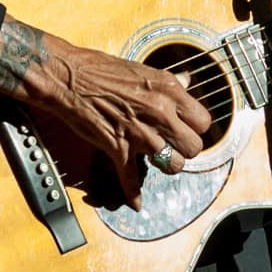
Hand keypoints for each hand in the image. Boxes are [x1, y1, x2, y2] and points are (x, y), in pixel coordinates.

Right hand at [0, 18, 213, 210]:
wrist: (68, 77)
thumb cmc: (102, 69)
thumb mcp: (144, 70)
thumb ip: (170, 82)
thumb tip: (187, 81)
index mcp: (169, 91)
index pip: (203, 121)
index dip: (196, 128)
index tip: (188, 129)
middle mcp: (160, 112)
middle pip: (193, 147)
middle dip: (184, 149)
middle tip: (174, 146)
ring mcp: (139, 133)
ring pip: (173, 166)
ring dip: (166, 166)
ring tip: (158, 160)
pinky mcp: (118, 149)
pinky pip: (131, 181)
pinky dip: (133, 195)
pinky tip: (136, 202)